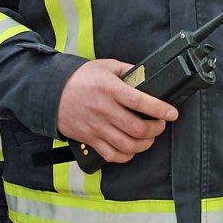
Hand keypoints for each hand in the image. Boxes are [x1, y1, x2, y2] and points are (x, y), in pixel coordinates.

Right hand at [57, 59, 177, 164]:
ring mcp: (97, 127)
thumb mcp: (106, 66)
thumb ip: (128, 70)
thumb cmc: (81, 78)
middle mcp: (105, 110)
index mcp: (111, 89)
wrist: (50, 92)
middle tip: (160, 124)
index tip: (172, 113)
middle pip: (137, 128)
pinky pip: (112, 155)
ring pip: (127, 145)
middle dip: (156, 129)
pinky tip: (132, 148)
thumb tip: (148, 75)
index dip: (160, 109)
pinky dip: (126, 155)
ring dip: (144, 144)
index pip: (140, 101)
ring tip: (149, 137)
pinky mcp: (90, 139)